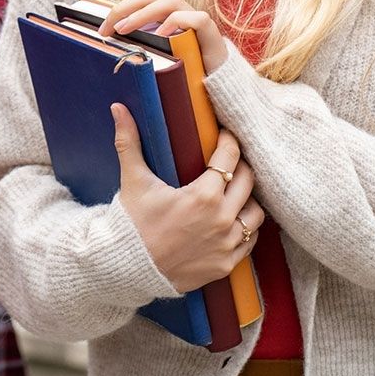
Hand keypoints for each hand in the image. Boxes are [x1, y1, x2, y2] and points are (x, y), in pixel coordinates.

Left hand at [107, 0, 234, 73]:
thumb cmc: (183, 70)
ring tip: (126, 29)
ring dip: (144, 13)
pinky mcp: (211, 33)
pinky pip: (196, 18)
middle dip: (128, 6)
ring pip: (170, 1)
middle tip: (111, 27)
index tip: (103, 29)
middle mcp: (182, 11)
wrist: (217, 86)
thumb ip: (139, 45)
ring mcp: (196, 20)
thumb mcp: (156, 56)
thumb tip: (109, 43)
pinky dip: (176, 22)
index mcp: (167, 13)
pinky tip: (161, 35)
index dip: (121, 7)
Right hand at [111, 104, 264, 291]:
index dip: (229, 142)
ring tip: (235, 194)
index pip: (230, 157)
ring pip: (256, 214)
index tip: (225, 137)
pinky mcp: (225, 265)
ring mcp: (226, 244)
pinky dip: (246, 230)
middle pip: (248, 181)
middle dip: (240, 167)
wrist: (127, 268)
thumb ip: (129, 141)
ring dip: (248, 200)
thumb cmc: (131, 222)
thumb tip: (118, 108)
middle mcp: (222, 219)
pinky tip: (234, 222)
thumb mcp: (133, 180)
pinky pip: (250, 243)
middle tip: (229, 163)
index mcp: (204, 195)